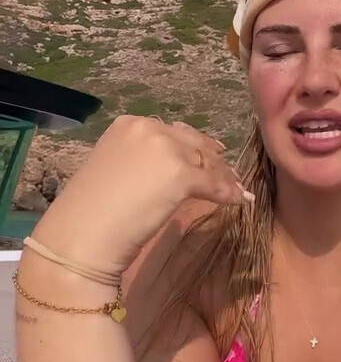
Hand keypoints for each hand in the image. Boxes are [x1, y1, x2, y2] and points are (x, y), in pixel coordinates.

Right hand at [27, 115, 253, 273]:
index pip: (173, 133)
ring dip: (224, 177)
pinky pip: (213, 183)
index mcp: (128, 124)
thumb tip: (175, 168)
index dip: (195, 148)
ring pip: (206, 162)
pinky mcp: (180, 175)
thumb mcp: (117, 171)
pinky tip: (239, 201)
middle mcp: (148, 128)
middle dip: (213, 160)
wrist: (81, 236)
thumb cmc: (91, 211)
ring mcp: (165, 149)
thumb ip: (144, 162)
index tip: (209, 158)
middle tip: (229, 174)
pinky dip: (227, 193)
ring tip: (236, 187)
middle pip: (193, 143)